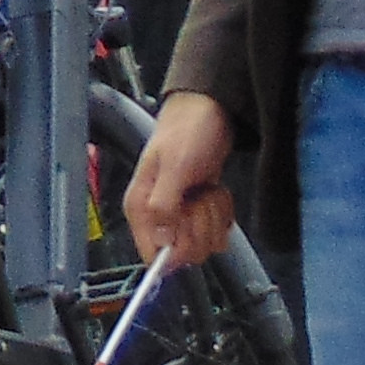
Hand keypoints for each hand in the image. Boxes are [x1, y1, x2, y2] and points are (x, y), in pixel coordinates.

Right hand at [125, 90, 240, 269]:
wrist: (211, 109)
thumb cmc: (188, 129)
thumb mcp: (175, 165)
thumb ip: (163, 205)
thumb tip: (162, 242)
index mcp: (141, 207)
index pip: (153, 255)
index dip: (178, 247)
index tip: (189, 223)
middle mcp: (157, 215)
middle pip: (184, 251)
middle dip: (201, 225)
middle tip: (198, 197)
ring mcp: (180, 214)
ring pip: (203, 243)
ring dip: (214, 216)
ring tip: (207, 189)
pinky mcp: (199, 211)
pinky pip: (216, 231)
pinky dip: (223, 212)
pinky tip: (215, 191)